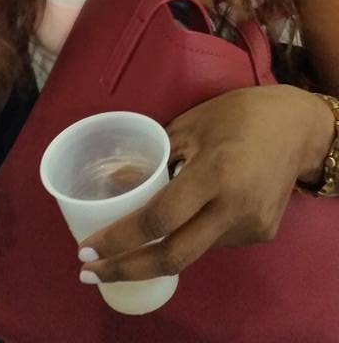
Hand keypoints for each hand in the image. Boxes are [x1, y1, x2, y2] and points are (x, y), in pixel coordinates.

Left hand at [78, 85, 333, 283]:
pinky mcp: (261, 234)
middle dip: (126, 269)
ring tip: (131, 239)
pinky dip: (191, 233)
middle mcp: (234, 209)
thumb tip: (118, 183)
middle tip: (90, 272)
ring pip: (194, 249)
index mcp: (215, 174)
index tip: (87, 250)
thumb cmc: (239, 113)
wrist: (298, 126)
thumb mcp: (191, 123)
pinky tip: (184, 218)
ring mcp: (251, 227)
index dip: (119, 239)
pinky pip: (214, 241)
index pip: (159, 220)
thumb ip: (157, 155)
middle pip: (173, 256)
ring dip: (159, 249)